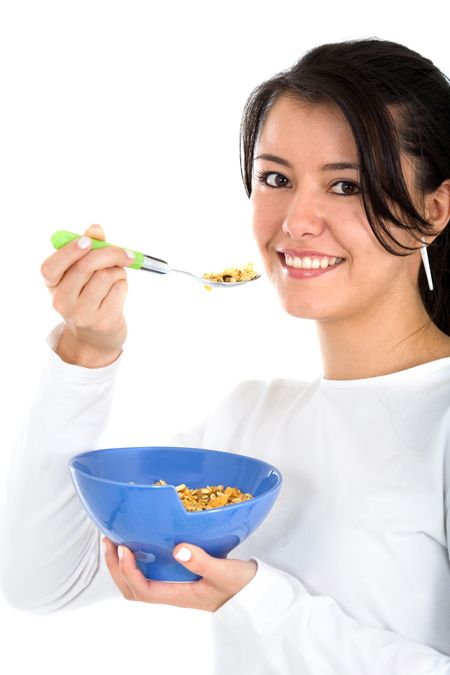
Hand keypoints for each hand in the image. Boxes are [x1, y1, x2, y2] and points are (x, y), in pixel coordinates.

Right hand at [41, 224, 133, 366]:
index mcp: (52, 286)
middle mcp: (62, 302)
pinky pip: (119, 289)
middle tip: (126, 253)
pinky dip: (123, 285)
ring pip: (106, 276)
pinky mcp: (103, 322)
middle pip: (86, 266)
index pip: (51, 267)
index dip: (70, 250)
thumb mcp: (81, 275)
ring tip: (116, 279)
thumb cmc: (88, 297)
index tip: (88, 240)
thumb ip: (88, 249)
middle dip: (110, 253)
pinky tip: (117, 293)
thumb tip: (95, 229)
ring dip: (119, 272)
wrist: (95, 339)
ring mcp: (82, 315)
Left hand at [103, 537, 256, 611]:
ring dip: (121, 565)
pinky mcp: (179, 576)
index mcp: (180, 594)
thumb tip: (178, 549)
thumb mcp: (224, 571)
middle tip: (109, 541)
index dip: (129, 571)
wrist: (254, 592)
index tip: (125, 549)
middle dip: (116, 567)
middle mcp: (173, 592)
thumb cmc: (241, 585)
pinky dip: (136, 561)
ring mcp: (174, 586)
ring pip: (137, 583)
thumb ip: (202, 561)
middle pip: (132, 589)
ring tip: (115, 541)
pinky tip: (139, 544)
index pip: (143, 590)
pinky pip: (149, 574)